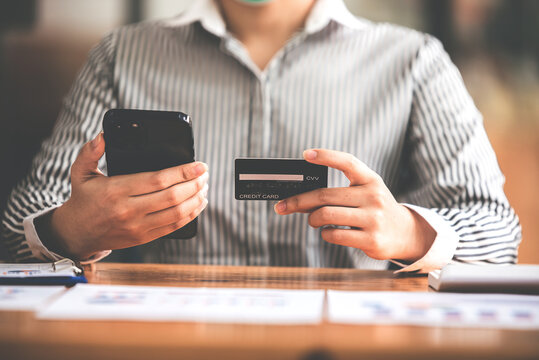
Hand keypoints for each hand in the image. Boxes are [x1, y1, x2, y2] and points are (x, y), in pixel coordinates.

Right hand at [47, 132, 208, 259]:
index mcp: (117, 190)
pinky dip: (190, 215)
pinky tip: (199, 203)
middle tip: (206, 174)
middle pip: (172, 197)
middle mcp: (129, 210)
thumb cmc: (83, 198)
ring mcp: (137, 227)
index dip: (183, 172)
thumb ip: (89, 152)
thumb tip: (102, 135)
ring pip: (176, 213)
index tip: (200, 165)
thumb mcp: (80, 172)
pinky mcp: (143, 238)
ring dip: (196, 199)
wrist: (76, 232)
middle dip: (194, 184)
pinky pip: (173, 226)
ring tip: (205, 186)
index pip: (158, 180)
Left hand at [274, 149, 435, 261]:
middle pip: (324, 196)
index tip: (306, 154)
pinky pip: (334, 235)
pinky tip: (328, 231)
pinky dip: (325, 233)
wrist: (404, 233)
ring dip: (312, 219)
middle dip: (299, 201)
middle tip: (283, 206)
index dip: (326, 156)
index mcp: (370, 179)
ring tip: (313, 220)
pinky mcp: (371, 239)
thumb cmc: (374, 209)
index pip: (347, 162)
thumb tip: (299, 199)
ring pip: (326, 215)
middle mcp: (373, 196)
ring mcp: (373, 218)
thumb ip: (338, 192)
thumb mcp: (364, 192)